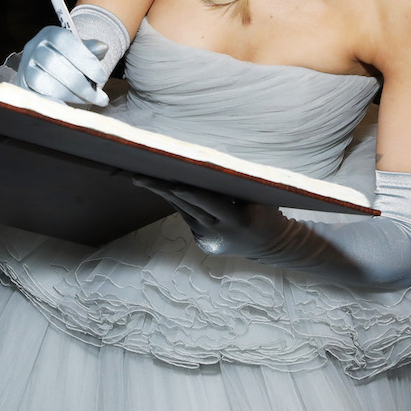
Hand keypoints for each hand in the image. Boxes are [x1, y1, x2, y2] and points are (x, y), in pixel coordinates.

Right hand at [16, 25, 110, 106]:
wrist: (51, 70)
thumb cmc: (70, 59)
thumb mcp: (81, 50)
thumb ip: (91, 50)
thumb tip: (102, 47)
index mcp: (49, 34)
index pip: (63, 40)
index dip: (84, 59)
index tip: (102, 78)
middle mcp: (33, 48)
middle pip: (52, 63)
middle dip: (80, 84)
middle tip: (100, 97)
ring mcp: (24, 68)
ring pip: (41, 80)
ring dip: (69, 95)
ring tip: (89, 101)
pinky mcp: (22, 87)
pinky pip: (35, 97)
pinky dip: (55, 104)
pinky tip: (71, 110)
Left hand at [133, 177, 284, 256]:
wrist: (270, 244)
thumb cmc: (267, 212)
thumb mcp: (260, 199)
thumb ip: (238, 186)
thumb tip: (212, 165)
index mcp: (237, 221)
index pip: (210, 204)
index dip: (191, 193)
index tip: (172, 183)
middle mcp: (218, 233)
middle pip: (187, 207)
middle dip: (163, 190)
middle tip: (139, 176)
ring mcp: (208, 240)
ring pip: (183, 212)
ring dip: (162, 194)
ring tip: (140, 178)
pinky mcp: (202, 242)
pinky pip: (187, 217)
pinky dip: (176, 201)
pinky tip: (160, 187)